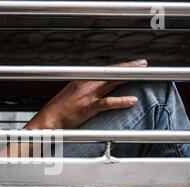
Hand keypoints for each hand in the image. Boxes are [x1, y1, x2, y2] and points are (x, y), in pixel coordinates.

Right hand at [24, 59, 147, 129]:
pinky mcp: (88, 108)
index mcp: (80, 81)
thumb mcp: (69, 96)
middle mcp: (85, 84)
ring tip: (142, 73)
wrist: (48, 120)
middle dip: (128, 66)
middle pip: (110, 72)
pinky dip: (121, 101)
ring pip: (111, 82)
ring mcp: (87, 95)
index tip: (131, 63)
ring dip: (127, 76)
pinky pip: (107, 102)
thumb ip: (82, 91)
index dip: (118, 66)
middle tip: (142, 63)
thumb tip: (93, 90)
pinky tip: (132, 100)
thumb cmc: (57, 111)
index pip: (103, 70)